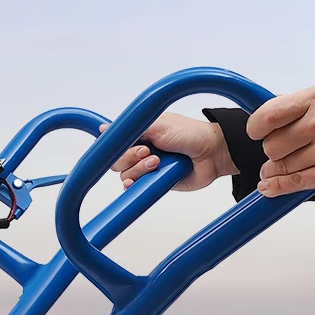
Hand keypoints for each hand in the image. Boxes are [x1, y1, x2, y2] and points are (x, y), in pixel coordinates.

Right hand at [112, 112, 235, 191]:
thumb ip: (130, 128)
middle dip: (129, 158)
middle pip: (117, 161)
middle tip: (148, 152)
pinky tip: (144, 179)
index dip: (117, 146)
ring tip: (157, 163)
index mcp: (141, 135)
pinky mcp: (153, 183)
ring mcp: (147, 168)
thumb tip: (103, 129)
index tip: (126, 143)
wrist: (211, 153)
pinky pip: (135, 189)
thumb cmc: (190, 134)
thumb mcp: (158, 125)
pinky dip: (136, 185)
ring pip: (125, 175)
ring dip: (138, 170)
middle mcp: (142, 151)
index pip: (116, 143)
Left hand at [248, 84, 314, 195]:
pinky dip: (276, 187)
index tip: (258, 133)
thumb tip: (261, 118)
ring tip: (285, 166)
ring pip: (280, 166)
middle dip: (273, 151)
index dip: (256, 129)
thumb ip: (296, 107)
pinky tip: (270, 187)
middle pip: (270, 146)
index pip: (267, 116)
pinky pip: (292, 183)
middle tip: (284, 150)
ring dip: (276, 171)